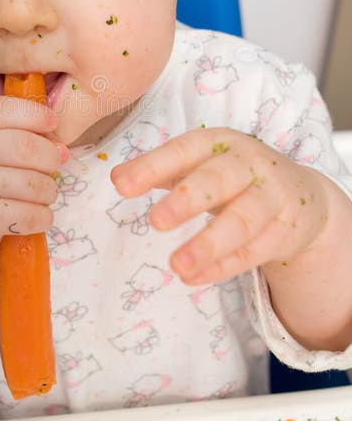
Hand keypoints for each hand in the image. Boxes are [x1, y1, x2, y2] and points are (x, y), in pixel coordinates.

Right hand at [0, 95, 65, 258]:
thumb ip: (22, 137)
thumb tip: (61, 150)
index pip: (1, 109)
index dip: (34, 114)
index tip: (52, 123)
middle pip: (23, 146)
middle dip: (49, 157)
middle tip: (54, 166)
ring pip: (29, 183)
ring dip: (48, 191)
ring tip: (44, 194)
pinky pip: (26, 215)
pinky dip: (43, 217)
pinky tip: (40, 216)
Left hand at [111, 127, 329, 285]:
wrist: (303, 197)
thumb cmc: (235, 176)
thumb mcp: (201, 164)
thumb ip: (162, 170)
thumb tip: (117, 178)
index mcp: (218, 143)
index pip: (183, 150)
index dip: (152, 167)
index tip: (121, 186)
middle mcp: (247, 164)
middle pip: (218, 180)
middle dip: (187, 200)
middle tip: (155, 222)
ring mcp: (271, 197)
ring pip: (242, 220)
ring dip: (209, 244)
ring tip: (177, 265)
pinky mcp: (284, 231)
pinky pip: (254, 251)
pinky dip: (223, 266)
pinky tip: (194, 277)